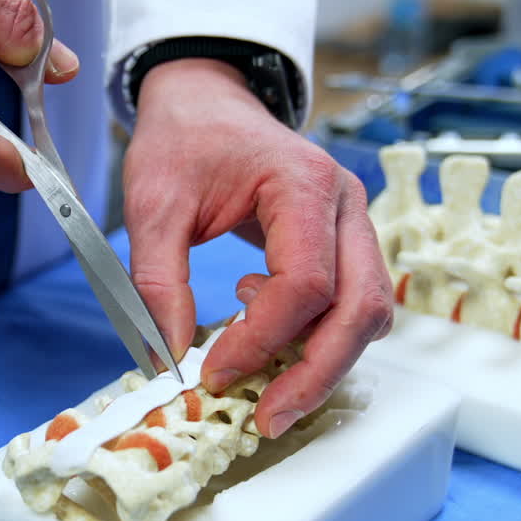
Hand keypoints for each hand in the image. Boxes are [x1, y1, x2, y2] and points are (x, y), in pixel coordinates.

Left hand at [125, 59, 392, 437]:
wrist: (206, 102)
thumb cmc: (183, 141)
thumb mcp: (152, 202)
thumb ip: (157, 279)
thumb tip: (168, 356)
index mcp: (304, 183)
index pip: (306, 281)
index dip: (263, 339)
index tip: (212, 371)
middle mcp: (345, 204)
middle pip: (361, 308)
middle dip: (315, 374)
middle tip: (266, 418)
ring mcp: (353, 224)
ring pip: (367, 314)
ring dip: (323, 362)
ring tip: (263, 387)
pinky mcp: (345, 244)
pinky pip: (352, 305)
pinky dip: (318, 339)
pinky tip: (264, 337)